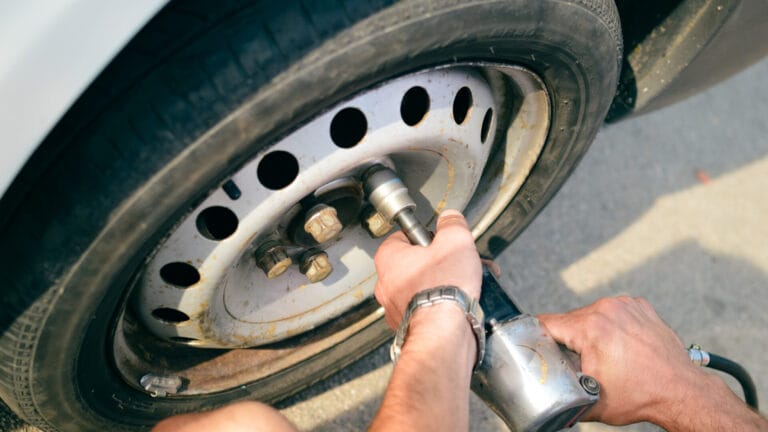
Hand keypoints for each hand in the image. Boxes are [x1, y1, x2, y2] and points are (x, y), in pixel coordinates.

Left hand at [373, 209, 481, 328]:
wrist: (444, 333)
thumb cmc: (444, 288)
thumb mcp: (456, 240)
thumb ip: (452, 224)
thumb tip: (450, 218)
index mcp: (388, 258)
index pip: (404, 236)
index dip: (427, 237)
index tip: (441, 241)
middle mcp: (386, 283)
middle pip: (416, 263)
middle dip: (441, 262)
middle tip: (459, 264)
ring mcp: (395, 308)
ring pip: (422, 287)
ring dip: (444, 283)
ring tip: (467, 284)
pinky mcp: (408, 326)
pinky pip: (426, 308)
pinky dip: (442, 305)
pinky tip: (460, 304)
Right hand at [538, 297, 703, 425]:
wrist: (681, 391)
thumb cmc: (642, 395)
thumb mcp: (590, 398)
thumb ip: (560, 390)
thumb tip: (545, 393)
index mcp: (591, 326)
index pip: (547, 322)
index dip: (537, 336)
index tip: (535, 345)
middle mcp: (608, 309)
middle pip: (570, 319)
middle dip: (567, 338)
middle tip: (574, 360)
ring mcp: (626, 304)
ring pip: (591, 314)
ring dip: (589, 331)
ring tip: (600, 354)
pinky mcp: (640, 306)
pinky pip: (613, 311)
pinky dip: (611, 325)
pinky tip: (618, 344)